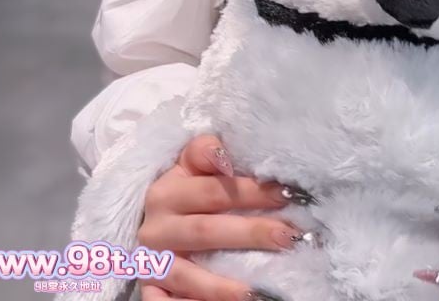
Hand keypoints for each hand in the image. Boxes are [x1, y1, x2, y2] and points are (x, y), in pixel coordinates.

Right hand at [138, 134, 307, 300]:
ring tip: (258, 291)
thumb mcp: (190, 164)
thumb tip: (224, 156)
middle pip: (207, 231)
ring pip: (188, 276)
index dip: (250, 192)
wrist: (152, 221)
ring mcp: (153, 263)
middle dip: (251, 234)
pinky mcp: (151, 290)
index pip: (213, 191)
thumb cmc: (185, 188)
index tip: (286, 194)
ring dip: (223, 286)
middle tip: (288, 237)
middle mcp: (157, 228)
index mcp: (167, 192)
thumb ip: (206, 152)